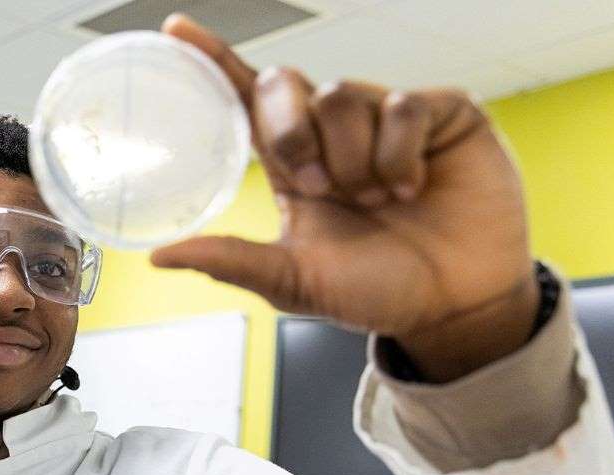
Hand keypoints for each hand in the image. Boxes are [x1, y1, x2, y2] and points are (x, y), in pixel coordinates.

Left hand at [150, 15, 538, 380]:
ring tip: (378, 202)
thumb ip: (233, 261)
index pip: (244, 99)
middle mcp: (333, 130)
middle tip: (318, 187)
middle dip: (289, 131)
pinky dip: (400, 155)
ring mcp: (386, 116)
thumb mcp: (295, 281)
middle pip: (284, 83)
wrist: (453, 306)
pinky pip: (403, 106)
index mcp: (291, 161)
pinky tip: (413, 187)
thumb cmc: (376, 290)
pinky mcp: (442, 112)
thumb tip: (160, 256)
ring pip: (340, 97)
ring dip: (352, 160)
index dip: (213, 60)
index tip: (176, 30)